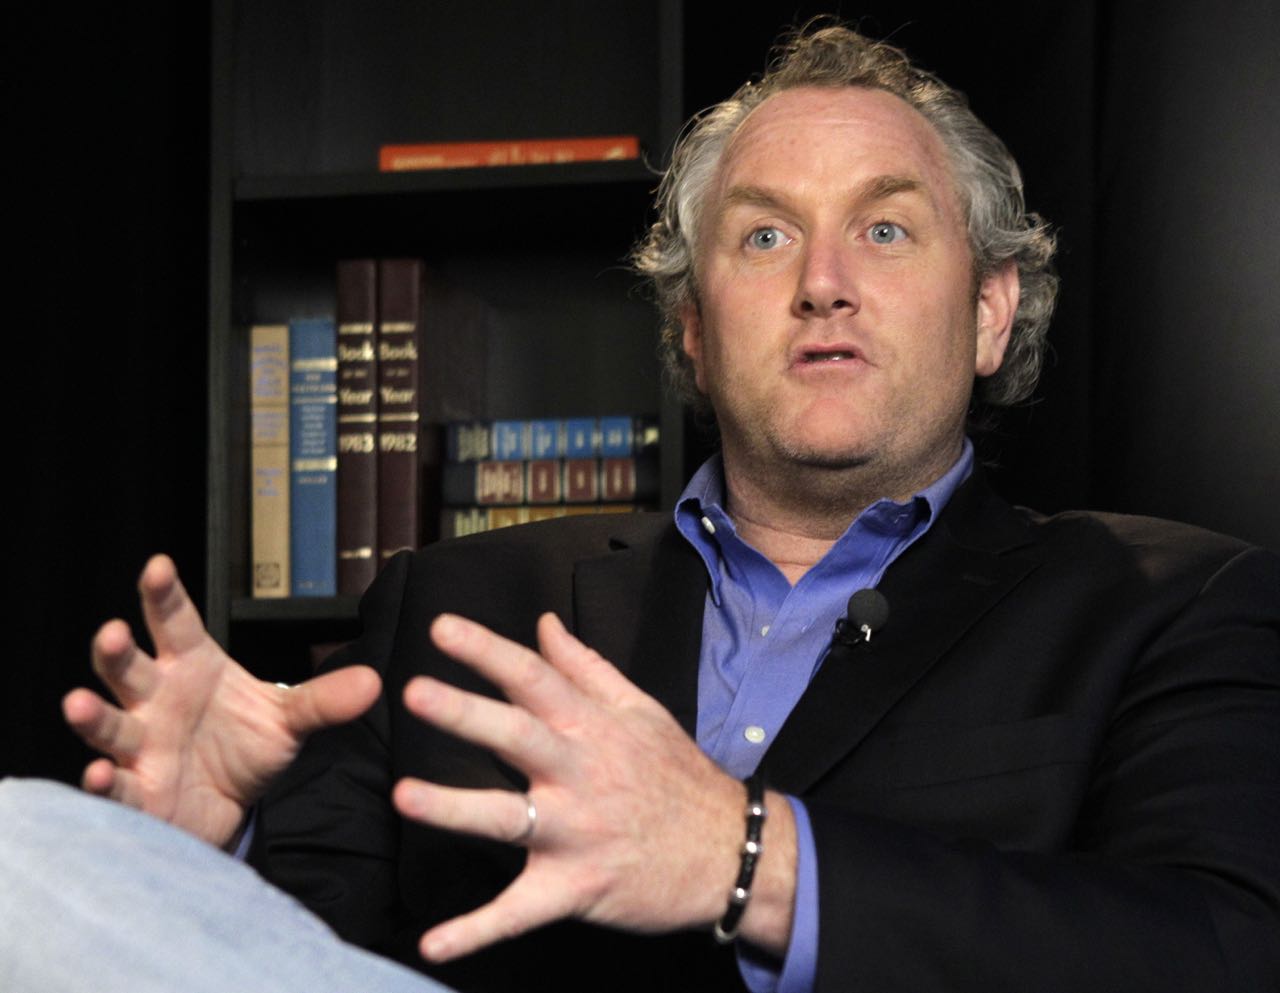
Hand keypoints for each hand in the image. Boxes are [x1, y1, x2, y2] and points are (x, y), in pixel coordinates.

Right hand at [63, 554, 379, 847]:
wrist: (232, 804)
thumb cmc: (247, 747)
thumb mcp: (289, 721)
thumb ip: (325, 701)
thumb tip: (374, 681)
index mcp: (192, 667)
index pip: (174, 623)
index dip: (163, 596)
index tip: (158, 566)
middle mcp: (156, 700)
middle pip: (128, 668)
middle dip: (116, 651)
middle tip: (112, 632)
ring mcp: (141, 745)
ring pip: (110, 724)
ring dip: (92, 716)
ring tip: (76, 704)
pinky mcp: (137, 791)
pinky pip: (117, 786)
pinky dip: (105, 784)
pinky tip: (100, 778)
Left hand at [392, 612, 796, 961]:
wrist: (731, 851)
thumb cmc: (678, 776)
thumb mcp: (641, 710)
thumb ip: (585, 666)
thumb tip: (543, 623)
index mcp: (592, 727)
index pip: (533, 678)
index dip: (487, 650)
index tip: (442, 628)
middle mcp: (579, 773)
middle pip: (516, 737)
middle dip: (465, 714)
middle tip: (415, 693)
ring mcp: (575, 832)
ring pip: (507, 818)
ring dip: (454, 808)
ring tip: (404, 797)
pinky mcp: (574, 888)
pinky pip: (519, 911)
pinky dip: (476, 931)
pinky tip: (433, 944)